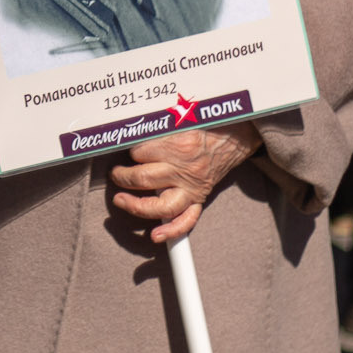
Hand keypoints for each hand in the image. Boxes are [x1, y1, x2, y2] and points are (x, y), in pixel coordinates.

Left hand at [110, 125, 261, 243]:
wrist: (236, 136)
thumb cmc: (207, 123)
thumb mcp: (180, 116)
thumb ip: (158, 126)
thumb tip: (133, 132)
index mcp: (179, 145)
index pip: (140, 152)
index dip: (130, 150)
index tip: (128, 148)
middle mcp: (184, 169)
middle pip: (143, 179)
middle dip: (122, 177)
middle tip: (115, 174)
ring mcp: (191, 188)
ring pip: (159, 205)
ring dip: (135, 205)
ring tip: (121, 200)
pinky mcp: (199, 198)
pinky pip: (186, 220)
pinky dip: (171, 230)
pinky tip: (155, 235)